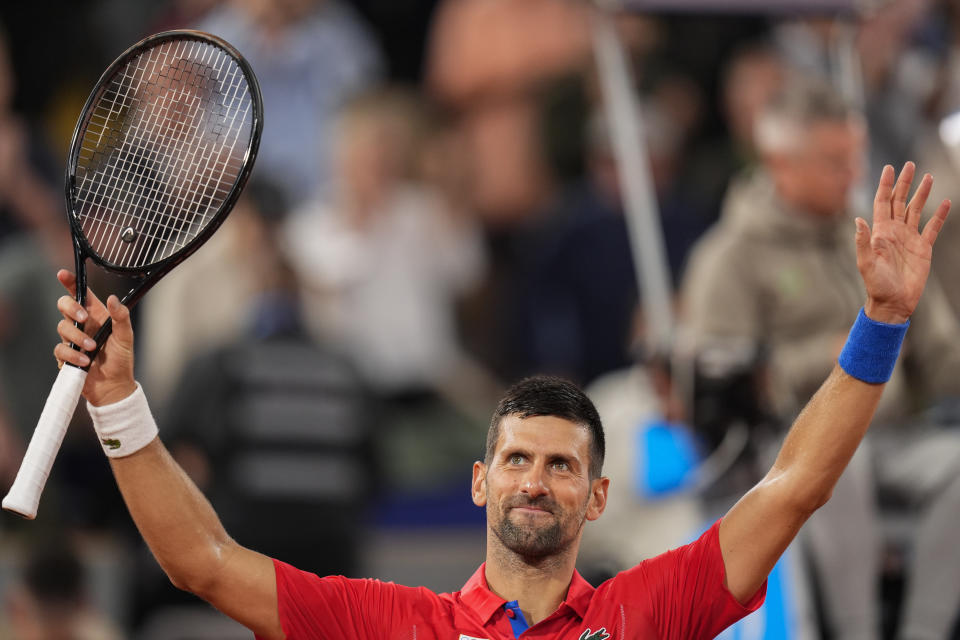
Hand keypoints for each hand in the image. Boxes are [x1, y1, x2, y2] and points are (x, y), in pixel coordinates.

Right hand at [53, 270, 135, 405]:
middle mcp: (83, 324)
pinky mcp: (65, 355)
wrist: (114, 386)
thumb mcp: (126, 337)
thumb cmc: (121, 359)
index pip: (81, 294)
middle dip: (71, 308)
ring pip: (62, 327)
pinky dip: (72, 355)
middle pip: (64, 305)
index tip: (63, 274)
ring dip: (77, 337)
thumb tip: (113, 299)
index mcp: (97, 315)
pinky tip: (85, 362)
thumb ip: (121, 317)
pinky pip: (60, 349)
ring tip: (92, 348)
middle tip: (84, 317)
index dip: (70, 282)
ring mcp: (72, 339)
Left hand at [856, 162, 949, 323]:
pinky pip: (932, 228)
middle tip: (909, 165)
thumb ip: (863, 241)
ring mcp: (909, 239)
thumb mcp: (866, 263)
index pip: (882, 202)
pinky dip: (939, 215)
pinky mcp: (923, 248)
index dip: (885, 185)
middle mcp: (894, 232)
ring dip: (921, 194)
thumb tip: (858, 219)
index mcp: (880, 232)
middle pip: (899, 201)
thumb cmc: (876, 285)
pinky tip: (945, 202)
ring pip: (916, 210)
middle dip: (903, 183)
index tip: (888, 168)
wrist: (893, 302)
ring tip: (928, 176)